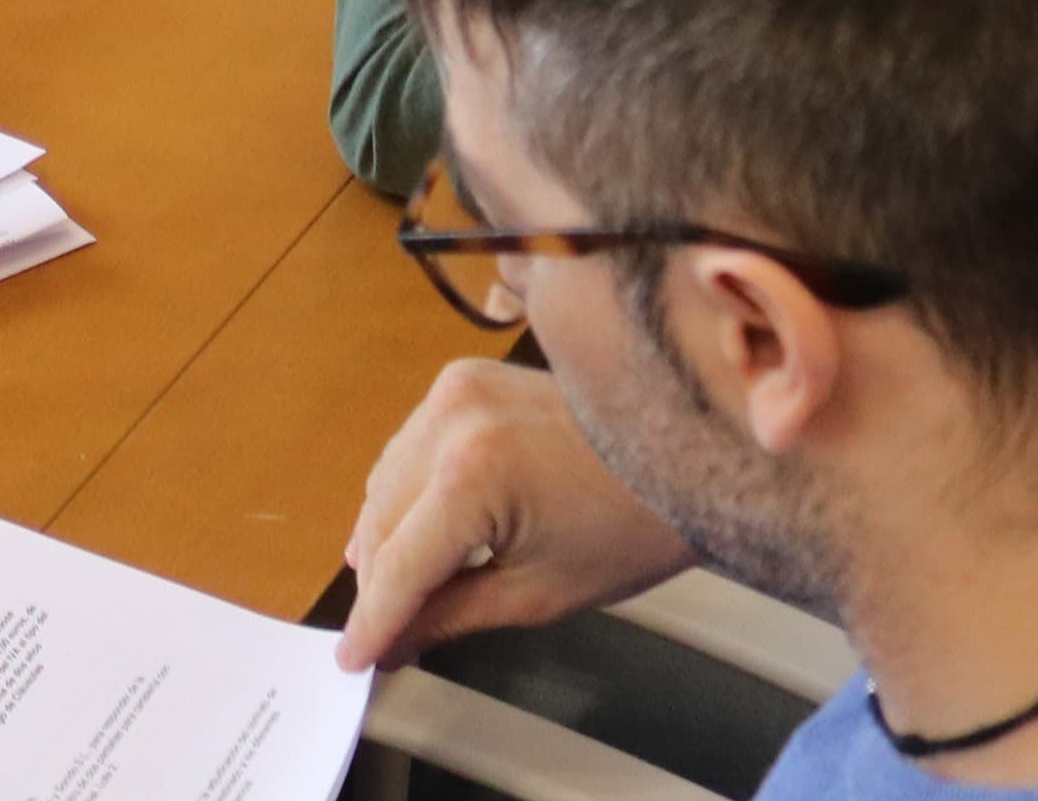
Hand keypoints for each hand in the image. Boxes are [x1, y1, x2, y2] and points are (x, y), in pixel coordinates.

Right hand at [337, 361, 698, 670]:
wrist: (684, 452)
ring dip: (385, 539)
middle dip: (378, 585)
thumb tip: (397, 640)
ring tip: (398, 590)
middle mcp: (450, 421)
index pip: (399, 567)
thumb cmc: (633, 522)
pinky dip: (406, 494)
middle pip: (380, 523)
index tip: (353, 657)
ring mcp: (453, 392)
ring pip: (384, 483)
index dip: (373, 621)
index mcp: (471, 475)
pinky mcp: (461, 380)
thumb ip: (451, 616)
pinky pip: (408, 449)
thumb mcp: (538, 593)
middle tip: (382, 636)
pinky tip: (415, 531)